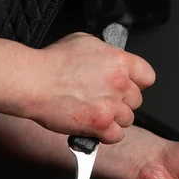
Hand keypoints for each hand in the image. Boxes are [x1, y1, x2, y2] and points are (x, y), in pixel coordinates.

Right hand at [13, 33, 154, 143]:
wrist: (32, 81)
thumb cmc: (51, 62)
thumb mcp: (84, 42)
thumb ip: (106, 53)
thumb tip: (112, 58)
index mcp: (119, 61)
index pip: (147, 77)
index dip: (138, 83)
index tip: (129, 86)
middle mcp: (119, 83)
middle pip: (137, 100)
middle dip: (122, 102)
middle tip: (104, 100)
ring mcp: (111, 105)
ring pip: (128, 120)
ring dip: (114, 119)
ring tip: (95, 112)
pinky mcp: (101, 124)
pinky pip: (117, 136)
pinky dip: (106, 135)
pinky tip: (94, 126)